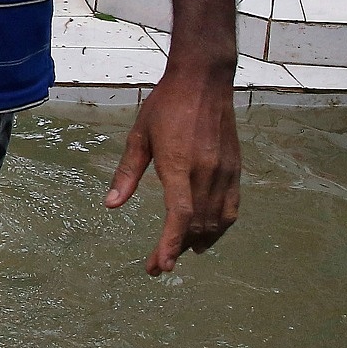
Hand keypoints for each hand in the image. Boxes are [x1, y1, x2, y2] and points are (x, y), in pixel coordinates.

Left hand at [106, 59, 241, 273]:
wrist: (204, 81)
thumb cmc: (166, 105)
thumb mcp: (139, 135)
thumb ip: (126, 173)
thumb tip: (111, 205)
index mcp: (179, 164)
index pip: (178, 215)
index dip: (170, 244)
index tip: (161, 266)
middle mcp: (205, 172)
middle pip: (196, 224)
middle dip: (177, 249)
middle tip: (159, 264)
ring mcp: (224, 172)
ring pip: (216, 220)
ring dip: (199, 241)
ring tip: (180, 252)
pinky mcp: (236, 169)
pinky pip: (231, 208)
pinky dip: (220, 227)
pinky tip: (207, 234)